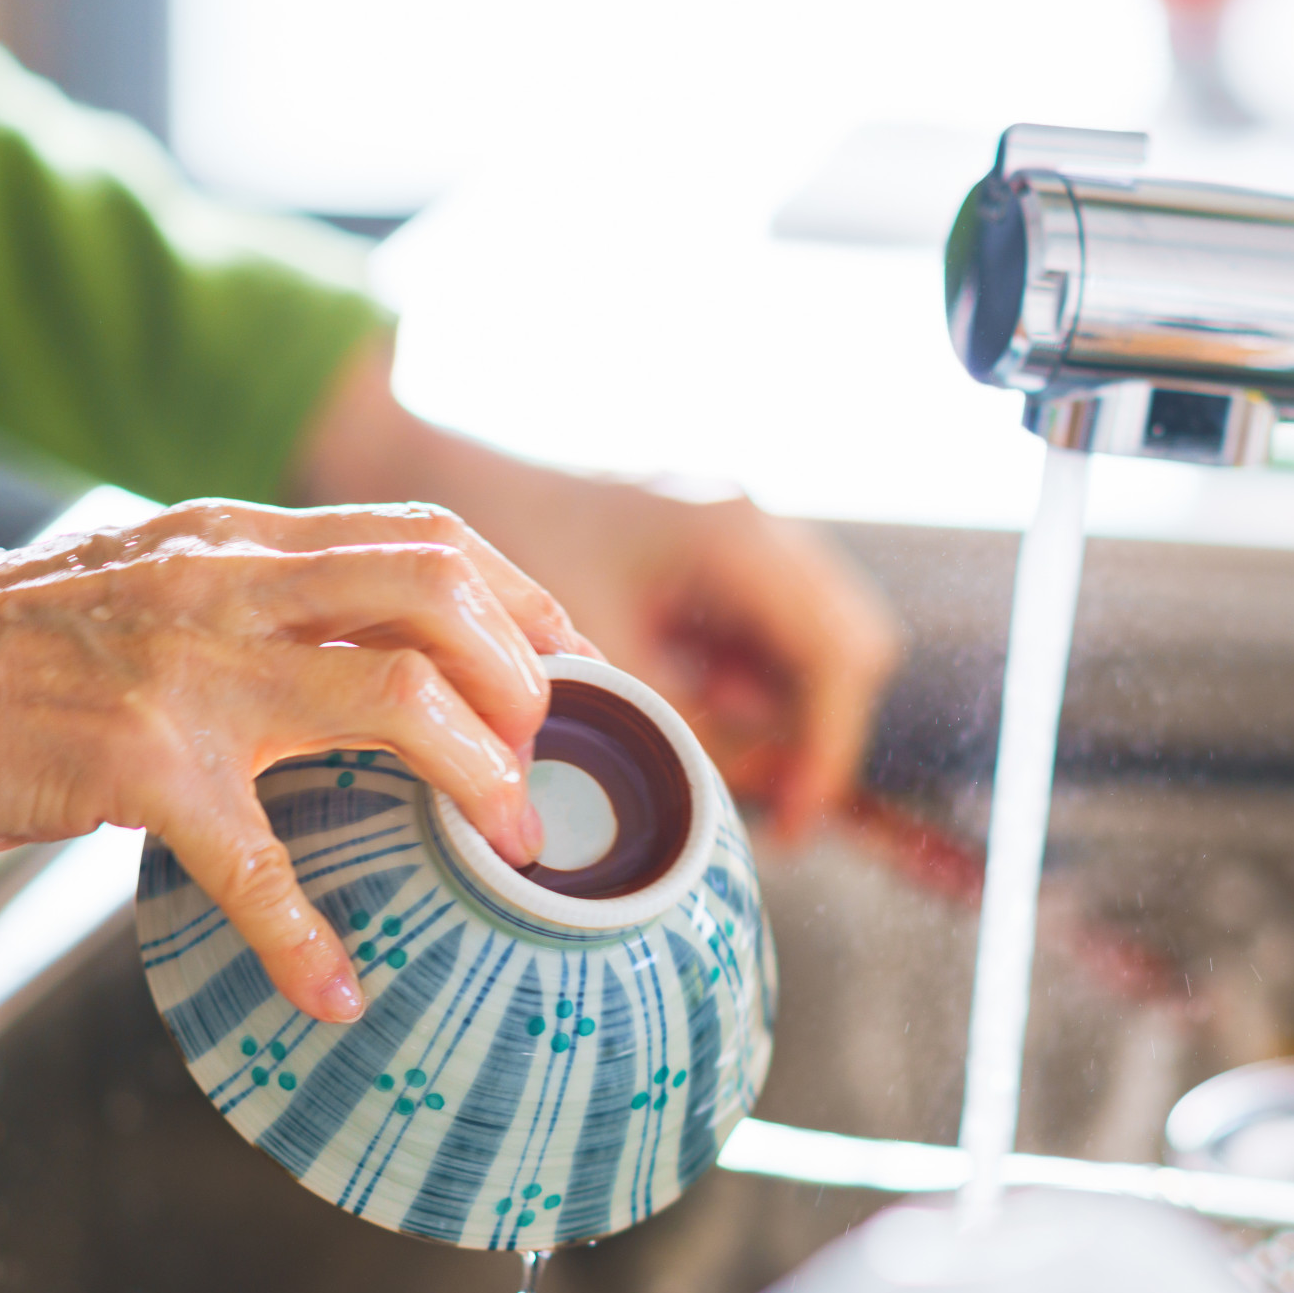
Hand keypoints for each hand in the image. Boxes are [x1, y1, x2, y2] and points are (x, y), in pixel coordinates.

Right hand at [0, 498, 590, 1024]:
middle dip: (524, 679)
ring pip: (392, 694)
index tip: (570, 674)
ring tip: (506, 843)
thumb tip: (365, 659)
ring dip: (477, 775)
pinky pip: (258, 862)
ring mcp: (190, 670)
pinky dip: (305, 940)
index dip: (523, 605)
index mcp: (242, 541)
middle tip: (542, 759)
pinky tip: (332, 993)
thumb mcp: (151, 580)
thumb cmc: (1, 644)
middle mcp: (231, 583)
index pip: (427, 539)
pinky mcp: (135, 762)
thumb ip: (256, 601)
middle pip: (440, 592)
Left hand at [299, 342, 901, 837]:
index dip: (826, 749)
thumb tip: (708, 798)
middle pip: (850, 648)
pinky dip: (743, 682)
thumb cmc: (500, 544)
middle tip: (763, 796)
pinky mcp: (718, 549)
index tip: (792, 821)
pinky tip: (677, 701)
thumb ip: (655, 720)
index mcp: (734, 538)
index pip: (837, 658)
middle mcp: (756, 524)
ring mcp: (742, 532)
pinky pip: (769, 631)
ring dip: (776, 708)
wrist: (443, 471)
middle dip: (814, 728)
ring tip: (699, 744)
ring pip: (816, 642)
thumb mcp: (584, 650)